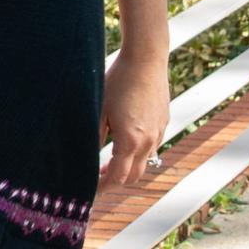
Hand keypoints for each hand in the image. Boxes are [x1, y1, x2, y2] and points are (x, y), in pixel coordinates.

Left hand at [100, 43, 170, 186]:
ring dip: (127, 166)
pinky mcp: (163, 123)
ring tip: (109, 160)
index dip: (102, 187)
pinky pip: (151, 146)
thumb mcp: (99, 109)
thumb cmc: (118, 81)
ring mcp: (159, 133)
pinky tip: (125, 139)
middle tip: (97, 177)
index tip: (89, 190)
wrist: (146, 58)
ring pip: (144, 162)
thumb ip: (93, 137)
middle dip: (115, 181)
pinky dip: (137, 152)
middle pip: (133, 176)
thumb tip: (84, 158)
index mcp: (130, 142)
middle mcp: (148, 142)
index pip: (117, 178)